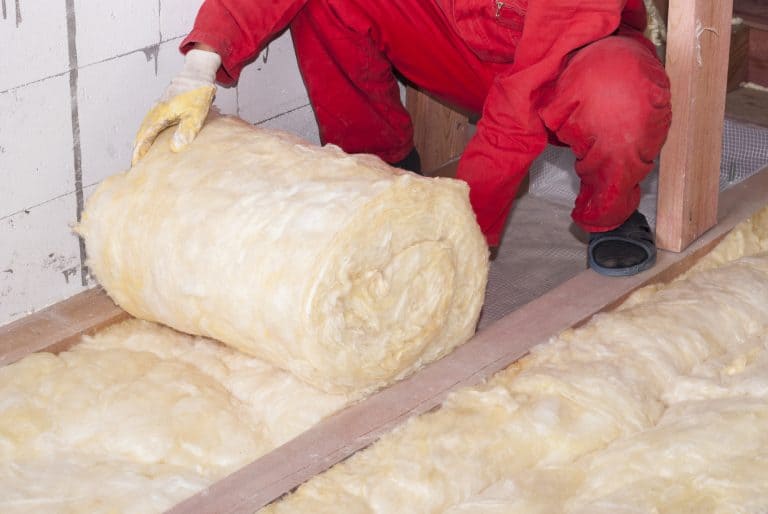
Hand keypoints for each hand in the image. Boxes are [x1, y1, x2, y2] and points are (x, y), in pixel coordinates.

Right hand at [131, 48, 220, 164]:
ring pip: (145, 127)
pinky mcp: (163, 106)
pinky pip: (151, 122)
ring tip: (141, 154)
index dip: (140, 150)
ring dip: (142, 140)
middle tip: (135, 163)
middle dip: (138, 147)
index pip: (146, 137)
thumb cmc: (197, 94)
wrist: (197, 75)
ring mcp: (158, 107)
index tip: (135, 163)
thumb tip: (175, 148)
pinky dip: (148, 132)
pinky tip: (153, 138)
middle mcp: (155, 111)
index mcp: (160, 114)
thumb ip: (186, 131)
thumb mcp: (195, 115)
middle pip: (142, 132)